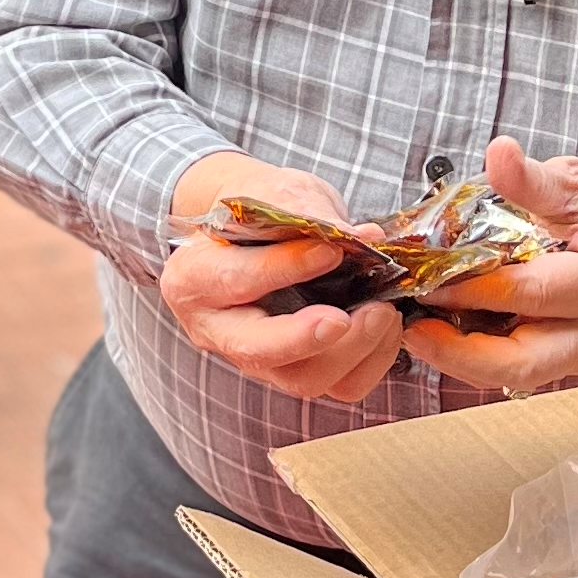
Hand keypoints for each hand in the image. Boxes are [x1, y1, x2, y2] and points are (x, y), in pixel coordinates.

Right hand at [158, 150, 407, 407]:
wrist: (256, 234)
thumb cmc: (261, 211)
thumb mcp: (273, 192)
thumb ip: (307, 211)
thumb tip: (362, 237)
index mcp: (194, 278)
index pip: (236, 279)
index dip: (285, 267)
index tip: (331, 251)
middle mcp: (218, 330)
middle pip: (258, 350)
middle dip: (306, 336)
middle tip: (347, 316)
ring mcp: (258, 358)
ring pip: (303, 378)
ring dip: (352, 349)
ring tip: (382, 310)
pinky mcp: (298, 372)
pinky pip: (340, 386)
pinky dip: (372, 360)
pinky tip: (384, 326)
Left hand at [398, 138, 577, 399]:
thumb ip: (537, 179)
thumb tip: (499, 153)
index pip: (532, 294)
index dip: (472, 290)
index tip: (423, 279)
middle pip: (525, 362)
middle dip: (459, 354)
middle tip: (411, 329)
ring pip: (522, 375)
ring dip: (465, 359)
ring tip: (420, 330)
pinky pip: (527, 367)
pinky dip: (485, 353)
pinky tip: (452, 330)